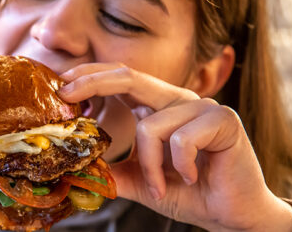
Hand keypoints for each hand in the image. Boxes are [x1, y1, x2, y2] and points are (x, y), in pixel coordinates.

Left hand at [58, 63, 291, 231]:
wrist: (230, 215)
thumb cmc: (189, 193)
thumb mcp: (141, 181)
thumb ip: (114, 170)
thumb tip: (78, 167)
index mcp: (158, 107)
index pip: (120, 80)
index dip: (90, 78)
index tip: (60, 89)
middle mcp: (177, 100)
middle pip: (129, 76)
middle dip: (92, 82)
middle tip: (65, 96)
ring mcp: (201, 106)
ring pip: (151, 126)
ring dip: (149, 166)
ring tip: (160, 188)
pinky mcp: (223, 119)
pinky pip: (180, 139)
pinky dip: (177, 166)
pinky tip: (191, 177)